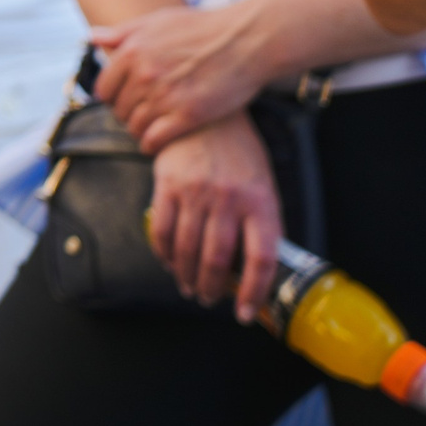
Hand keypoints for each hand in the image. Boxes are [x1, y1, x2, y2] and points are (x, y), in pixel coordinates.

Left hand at [92, 2, 269, 152]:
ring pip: (135, 126)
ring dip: (138, 131)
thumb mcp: (157, 21)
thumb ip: (121, 33)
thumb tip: (91, 39)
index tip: (120, 102)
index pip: (103, 89)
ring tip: (147, 130)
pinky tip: (154, 143)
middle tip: (137, 117)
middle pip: (119, 109)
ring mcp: (165, 95)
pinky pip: (155, 139)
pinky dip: (150, 144)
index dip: (111, 98)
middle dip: (125, 114)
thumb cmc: (201, 28)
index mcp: (132, 51)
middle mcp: (144, 74)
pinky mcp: (188, 115)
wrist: (245, 39)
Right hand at [148, 113, 282, 318]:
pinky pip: (162, 229)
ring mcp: (196, 192)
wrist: (207, 112)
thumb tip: (253, 267)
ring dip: (186, 275)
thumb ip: (260, 221)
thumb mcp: (263, 183)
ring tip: (187, 287)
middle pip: (218, 260)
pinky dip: (163, 252)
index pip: (261, 260)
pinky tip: (167, 261)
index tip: (242, 312)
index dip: (252, 293)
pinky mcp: (168, 184)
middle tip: (206, 299)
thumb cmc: (240, 151)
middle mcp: (229, 200)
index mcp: (261, 202)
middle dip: (211, 288)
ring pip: (188, 249)